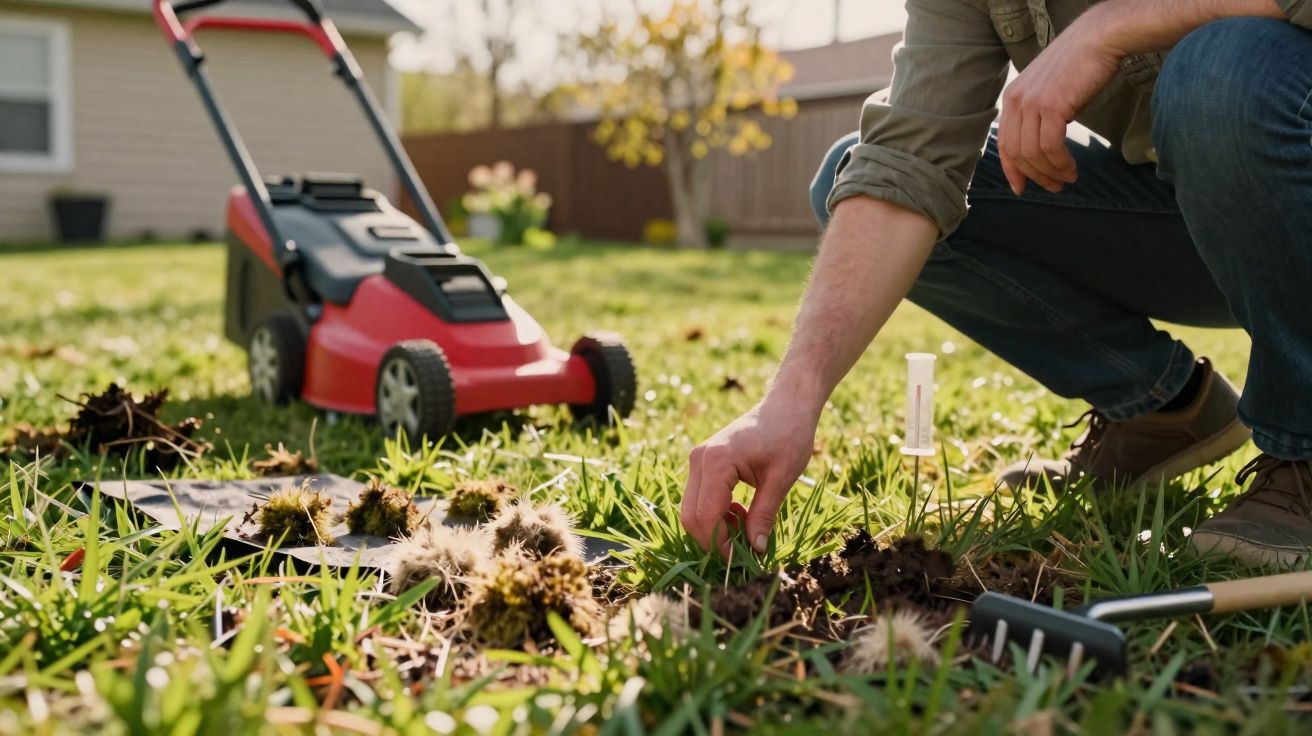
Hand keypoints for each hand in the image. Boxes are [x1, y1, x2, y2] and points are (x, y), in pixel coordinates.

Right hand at [681, 396, 817, 557]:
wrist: (786, 406)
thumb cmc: (789, 436)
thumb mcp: (781, 479)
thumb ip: (764, 515)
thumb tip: (756, 549)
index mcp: (716, 462)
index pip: (706, 516)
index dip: (720, 544)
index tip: (741, 559)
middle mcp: (699, 459)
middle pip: (691, 515)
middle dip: (713, 540)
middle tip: (741, 552)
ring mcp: (697, 459)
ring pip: (692, 509)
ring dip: (714, 527)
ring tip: (746, 530)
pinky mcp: (702, 462)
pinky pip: (699, 497)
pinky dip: (715, 513)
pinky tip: (740, 514)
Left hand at [997, 9, 1123, 194]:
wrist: (1098, 39)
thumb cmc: (1079, 65)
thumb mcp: (1048, 91)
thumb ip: (1038, 115)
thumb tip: (1041, 149)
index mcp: (1012, 98)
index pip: (1004, 143)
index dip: (1011, 170)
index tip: (1020, 189)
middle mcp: (1017, 101)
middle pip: (1017, 153)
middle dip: (1035, 176)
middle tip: (1054, 187)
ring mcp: (1032, 103)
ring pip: (1034, 153)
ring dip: (1051, 172)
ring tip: (1067, 179)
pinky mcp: (1052, 106)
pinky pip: (1051, 147)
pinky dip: (1061, 163)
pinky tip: (1071, 168)